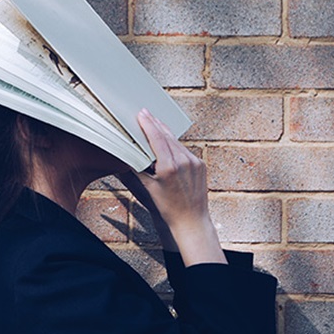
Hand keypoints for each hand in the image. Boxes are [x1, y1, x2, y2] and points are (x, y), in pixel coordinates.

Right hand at [125, 109, 225, 265]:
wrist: (191, 220)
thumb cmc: (170, 208)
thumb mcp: (150, 188)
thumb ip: (140, 169)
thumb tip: (132, 155)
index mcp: (169, 166)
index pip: (157, 138)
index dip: (148, 124)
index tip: (142, 114)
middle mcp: (184, 161)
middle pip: (167, 136)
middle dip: (155, 124)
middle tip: (146, 113)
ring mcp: (194, 162)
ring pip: (176, 141)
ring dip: (165, 132)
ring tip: (155, 123)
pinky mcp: (200, 164)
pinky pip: (185, 150)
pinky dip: (175, 144)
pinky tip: (168, 141)